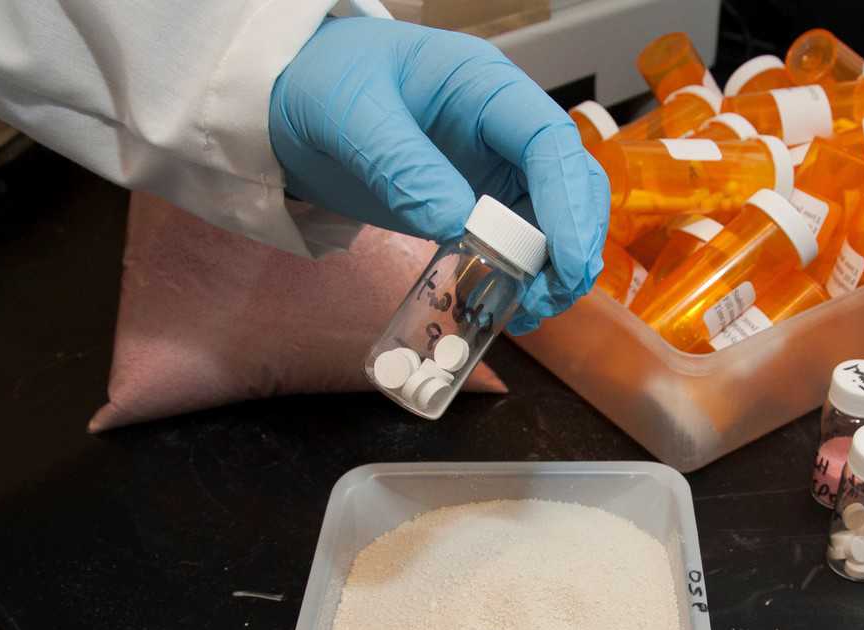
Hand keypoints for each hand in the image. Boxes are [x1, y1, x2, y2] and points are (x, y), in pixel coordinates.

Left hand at [269, 17, 608, 333]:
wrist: (291, 101)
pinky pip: (512, 242)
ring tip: (528, 311)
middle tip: (550, 297)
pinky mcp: (474, 202)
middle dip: (572, 243)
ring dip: (551, 268)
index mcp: (485, 86)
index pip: (550, 141)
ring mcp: (492, 167)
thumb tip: (457, 223)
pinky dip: (517, 277)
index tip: (567, 261)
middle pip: (567, 183)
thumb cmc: (324, 84)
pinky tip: (506, 306)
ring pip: (549, 219)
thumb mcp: (352, 117)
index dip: (569, 203)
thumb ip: (404, 166)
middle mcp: (502, 127)